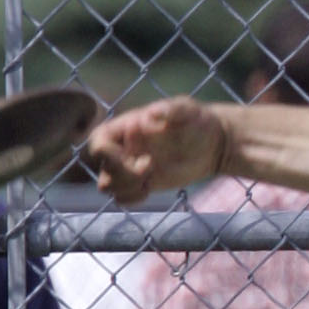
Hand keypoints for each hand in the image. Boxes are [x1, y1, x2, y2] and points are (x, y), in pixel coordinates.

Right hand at [86, 98, 230, 205]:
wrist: (210, 143)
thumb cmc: (196, 120)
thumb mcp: (187, 110)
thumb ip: (172, 109)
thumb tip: (151, 114)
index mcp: (125, 127)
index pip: (98, 142)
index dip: (109, 155)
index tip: (139, 157)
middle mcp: (123, 148)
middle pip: (103, 169)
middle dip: (123, 175)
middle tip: (150, 167)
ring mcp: (130, 167)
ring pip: (108, 186)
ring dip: (127, 188)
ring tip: (149, 180)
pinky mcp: (141, 182)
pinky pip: (122, 197)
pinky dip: (132, 198)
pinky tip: (149, 189)